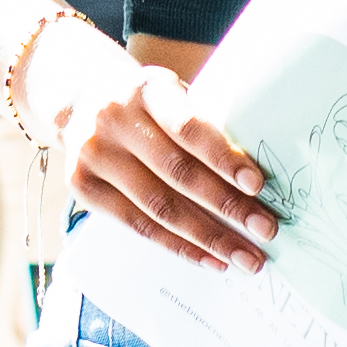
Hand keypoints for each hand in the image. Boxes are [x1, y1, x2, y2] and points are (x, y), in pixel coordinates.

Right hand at [25, 16, 280, 270]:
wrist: (81, 99)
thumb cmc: (147, 103)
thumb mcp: (172, 94)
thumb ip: (203, 125)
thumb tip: (255, 182)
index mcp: (146, 88)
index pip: (187, 127)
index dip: (223, 158)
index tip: (257, 185)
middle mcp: (114, 119)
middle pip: (176, 173)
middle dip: (227, 206)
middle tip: (265, 230)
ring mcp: (94, 155)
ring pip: (158, 207)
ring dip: (208, 237)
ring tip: (245, 256)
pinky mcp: (82, 187)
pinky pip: (137, 226)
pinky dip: (178, 245)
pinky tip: (210, 258)